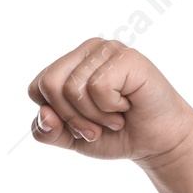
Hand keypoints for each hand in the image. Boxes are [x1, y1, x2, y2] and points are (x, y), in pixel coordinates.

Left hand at [28, 38, 192, 166]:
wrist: (156, 142)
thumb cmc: (114, 135)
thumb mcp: (70, 139)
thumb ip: (46, 131)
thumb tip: (44, 112)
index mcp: (68, 65)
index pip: (36, 88)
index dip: (54, 116)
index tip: (80, 126)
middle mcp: (86, 51)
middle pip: (49, 84)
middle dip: (71, 117)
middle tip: (96, 126)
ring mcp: (107, 50)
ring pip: (72, 87)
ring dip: (94, 116)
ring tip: (114, 116)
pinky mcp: (126, 57)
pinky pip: (98, 86)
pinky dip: (110, 107)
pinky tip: (127, 105)